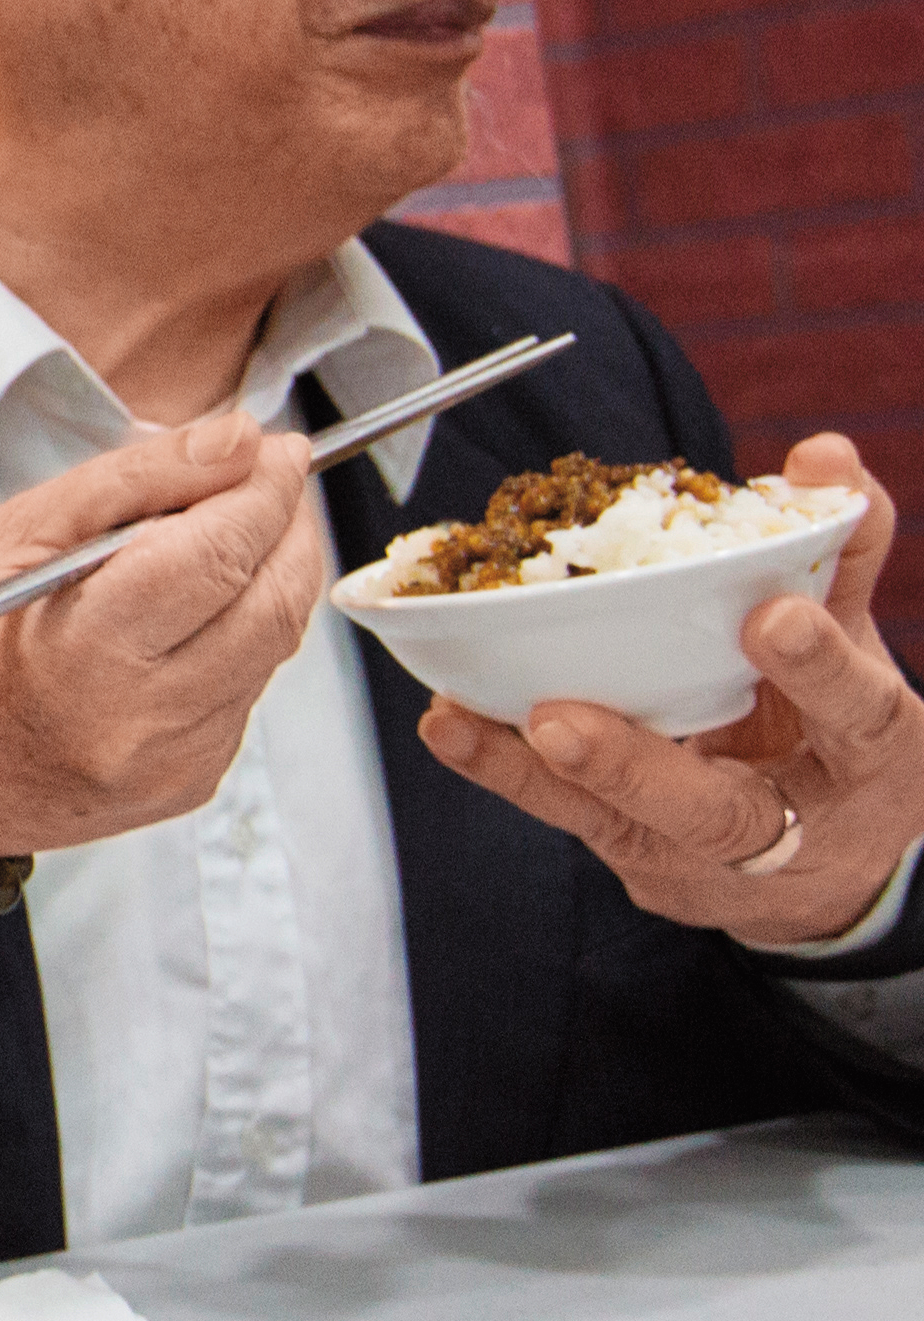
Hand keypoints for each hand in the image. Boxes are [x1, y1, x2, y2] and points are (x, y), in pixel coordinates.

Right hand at [0, 414, 325, 856]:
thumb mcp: (12, 534)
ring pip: (272, 650)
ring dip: (269, 582)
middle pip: (275, 603)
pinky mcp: (187, 784)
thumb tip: (239, 442)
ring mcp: (172, 762)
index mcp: (89, 648)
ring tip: (220, 542)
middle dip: (290, 529)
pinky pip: (245, 695)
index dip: (266, 488)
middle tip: (271, 484)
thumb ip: (135, 480)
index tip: (274, 448)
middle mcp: (143, 718)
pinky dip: (238, 642)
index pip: (223, 550)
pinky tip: (185, 621)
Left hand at [420, 436, 922, 945]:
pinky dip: (504, 768)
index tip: (775, 614)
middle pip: (714, 812)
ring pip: (615, 825)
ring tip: (459, 721)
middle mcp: (789, 833)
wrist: (840, 864)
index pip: (855, 714)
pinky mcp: (639, 861)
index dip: (818, 668)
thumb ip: (843, 551)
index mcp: (870, 761)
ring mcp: (702, 862)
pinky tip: (451, 722)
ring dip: (529, 773)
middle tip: (563, 724)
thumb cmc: (844, 739)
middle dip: (635, 766)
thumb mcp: (864, 649)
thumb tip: (822, 456)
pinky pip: (569, 817)